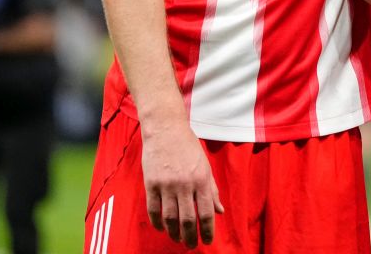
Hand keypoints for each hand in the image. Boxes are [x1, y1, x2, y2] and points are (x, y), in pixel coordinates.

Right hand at [141, 122, 224, 246]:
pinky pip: (154, 209)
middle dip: (190, 237)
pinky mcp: (151, 183)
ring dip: (174, 233)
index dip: (207, 230)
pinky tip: (161, 228)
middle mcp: (185, 184)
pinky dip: (157, 222)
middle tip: (191, 245)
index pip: (206, 213)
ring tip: (177, 238)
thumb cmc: (188, 146)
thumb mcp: (205, 165)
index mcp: (201, 179)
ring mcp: (166, 184)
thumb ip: (212, 189)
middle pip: (188, 220)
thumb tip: (219, 211)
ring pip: (170, 218)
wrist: (165, 129)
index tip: (208, 241)